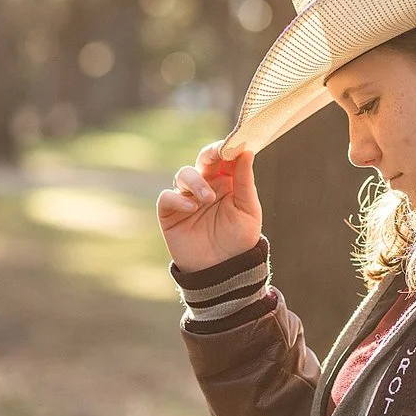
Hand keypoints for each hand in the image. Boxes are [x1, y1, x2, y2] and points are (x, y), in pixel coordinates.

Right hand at [156, 141, 263, 272]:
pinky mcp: (170, 215)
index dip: (227, 148)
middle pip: (202, 160)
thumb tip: (246, 151)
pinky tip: (192, 208)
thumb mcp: (248, 209)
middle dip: (209, 154)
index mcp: (226, 182)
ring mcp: (186, 199)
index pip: (224, 157)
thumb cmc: (239, 240)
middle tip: (217, 156)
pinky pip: (167, 198)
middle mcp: (205, 186)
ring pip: (183, 175)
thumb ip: (245, 181)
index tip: (234, 145)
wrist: (222, 271)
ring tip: (207, 199)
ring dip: (195, 182)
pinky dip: (177, 199)